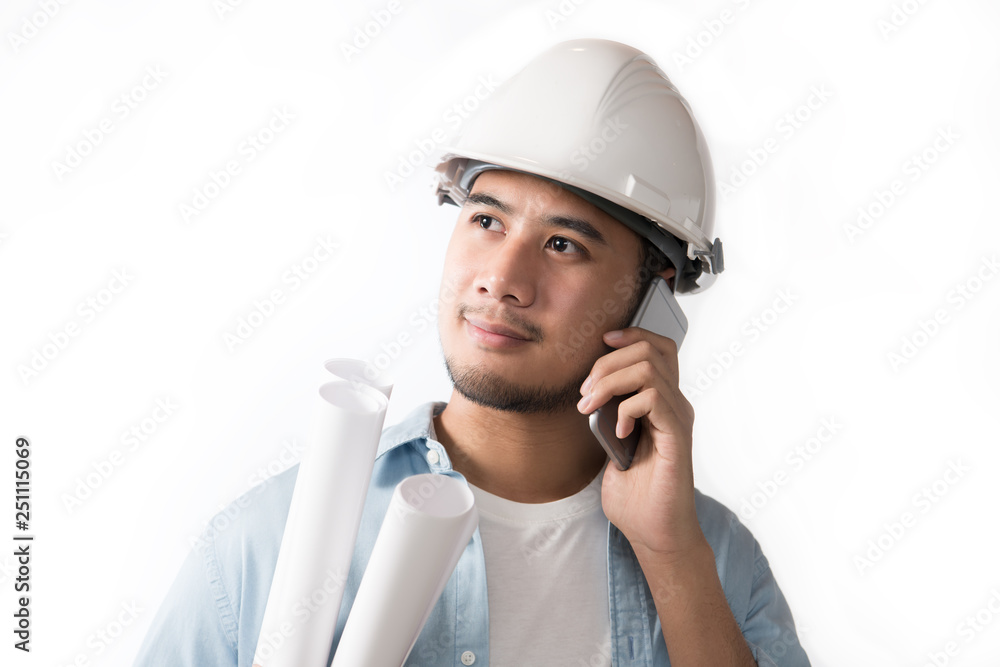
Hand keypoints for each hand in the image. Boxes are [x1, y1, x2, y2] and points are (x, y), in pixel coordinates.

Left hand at [577, 326, 705, 559]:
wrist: (654, 533)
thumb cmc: (636, 496)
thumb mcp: (612, 445)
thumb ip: (607, 417)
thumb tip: (590, 393)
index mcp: (662, 403)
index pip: (658, 347)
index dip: (631, 334)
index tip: (601, 342)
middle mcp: (676, 405)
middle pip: (651, 349)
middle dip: (608, 362)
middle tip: (585, 393)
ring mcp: (678, 419)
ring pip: (649, 368)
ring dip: (610, 382)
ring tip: (591, 407)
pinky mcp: (677, 437)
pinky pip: (655, 398)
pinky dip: (627, 408)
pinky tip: (616, 432)